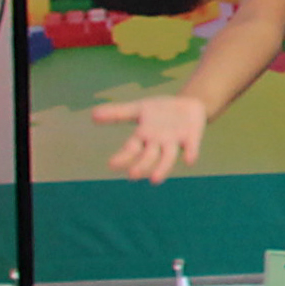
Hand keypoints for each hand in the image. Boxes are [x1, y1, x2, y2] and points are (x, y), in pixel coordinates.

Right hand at [92, 92, 209, 181]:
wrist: (190, 105)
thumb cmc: (161, 111)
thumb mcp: (138, 109)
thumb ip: (117, 113)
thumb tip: (92, 115)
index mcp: (143, 138)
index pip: (131, 150)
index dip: (123, 157)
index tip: (111, 164)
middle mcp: (158, 144)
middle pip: (148, 157)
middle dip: (141, 166)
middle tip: (133, 175)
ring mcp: (175, 142)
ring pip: (168, 158)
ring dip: (162, 168)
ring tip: (155, 180)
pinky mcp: (192, 137)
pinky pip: (191, 148)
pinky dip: (190, 153)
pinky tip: (189, 160)